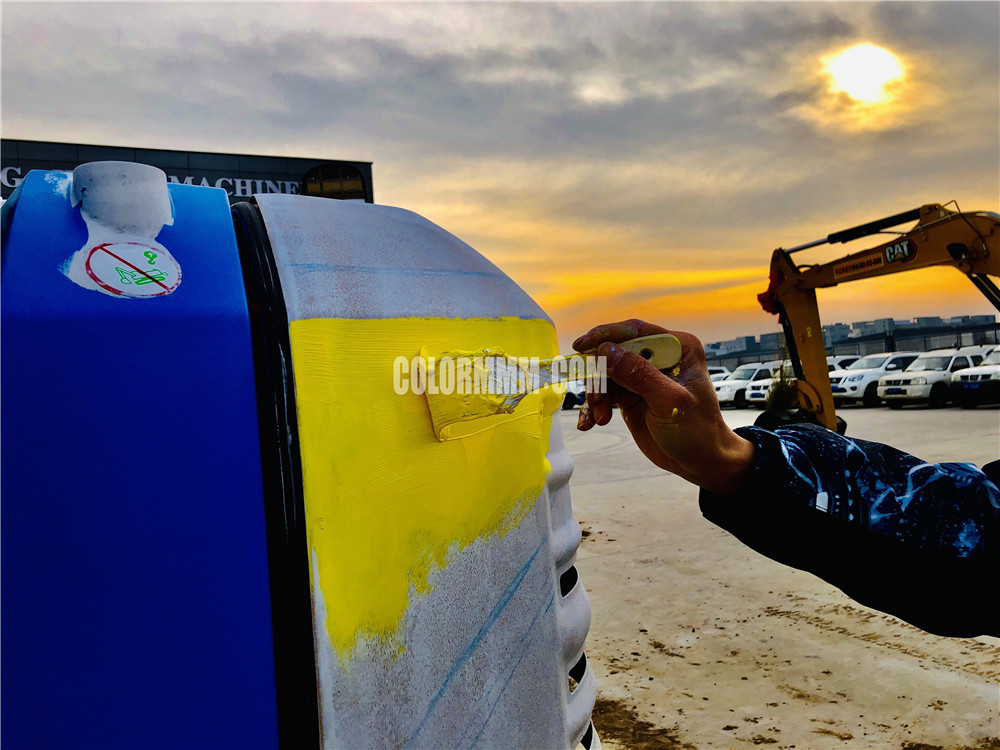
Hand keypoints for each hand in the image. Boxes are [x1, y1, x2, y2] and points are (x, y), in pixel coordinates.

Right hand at [573, 319, 753, 496]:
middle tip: (594, 397)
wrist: (700, 461)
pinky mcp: (630, 396)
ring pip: (605, 375)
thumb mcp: (669, 401)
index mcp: (676, 348)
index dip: (606, 336)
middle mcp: (658, 357)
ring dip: (597, 396)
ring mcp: (642, 377)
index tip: (582, 346)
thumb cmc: (698, 430)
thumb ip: (639, 375)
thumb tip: (606, 350)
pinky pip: (604, 394)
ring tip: (600, 417)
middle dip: (599, 375)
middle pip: (614, 353)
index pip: (636, 331)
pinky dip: (594, 407)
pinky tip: (590, 422)